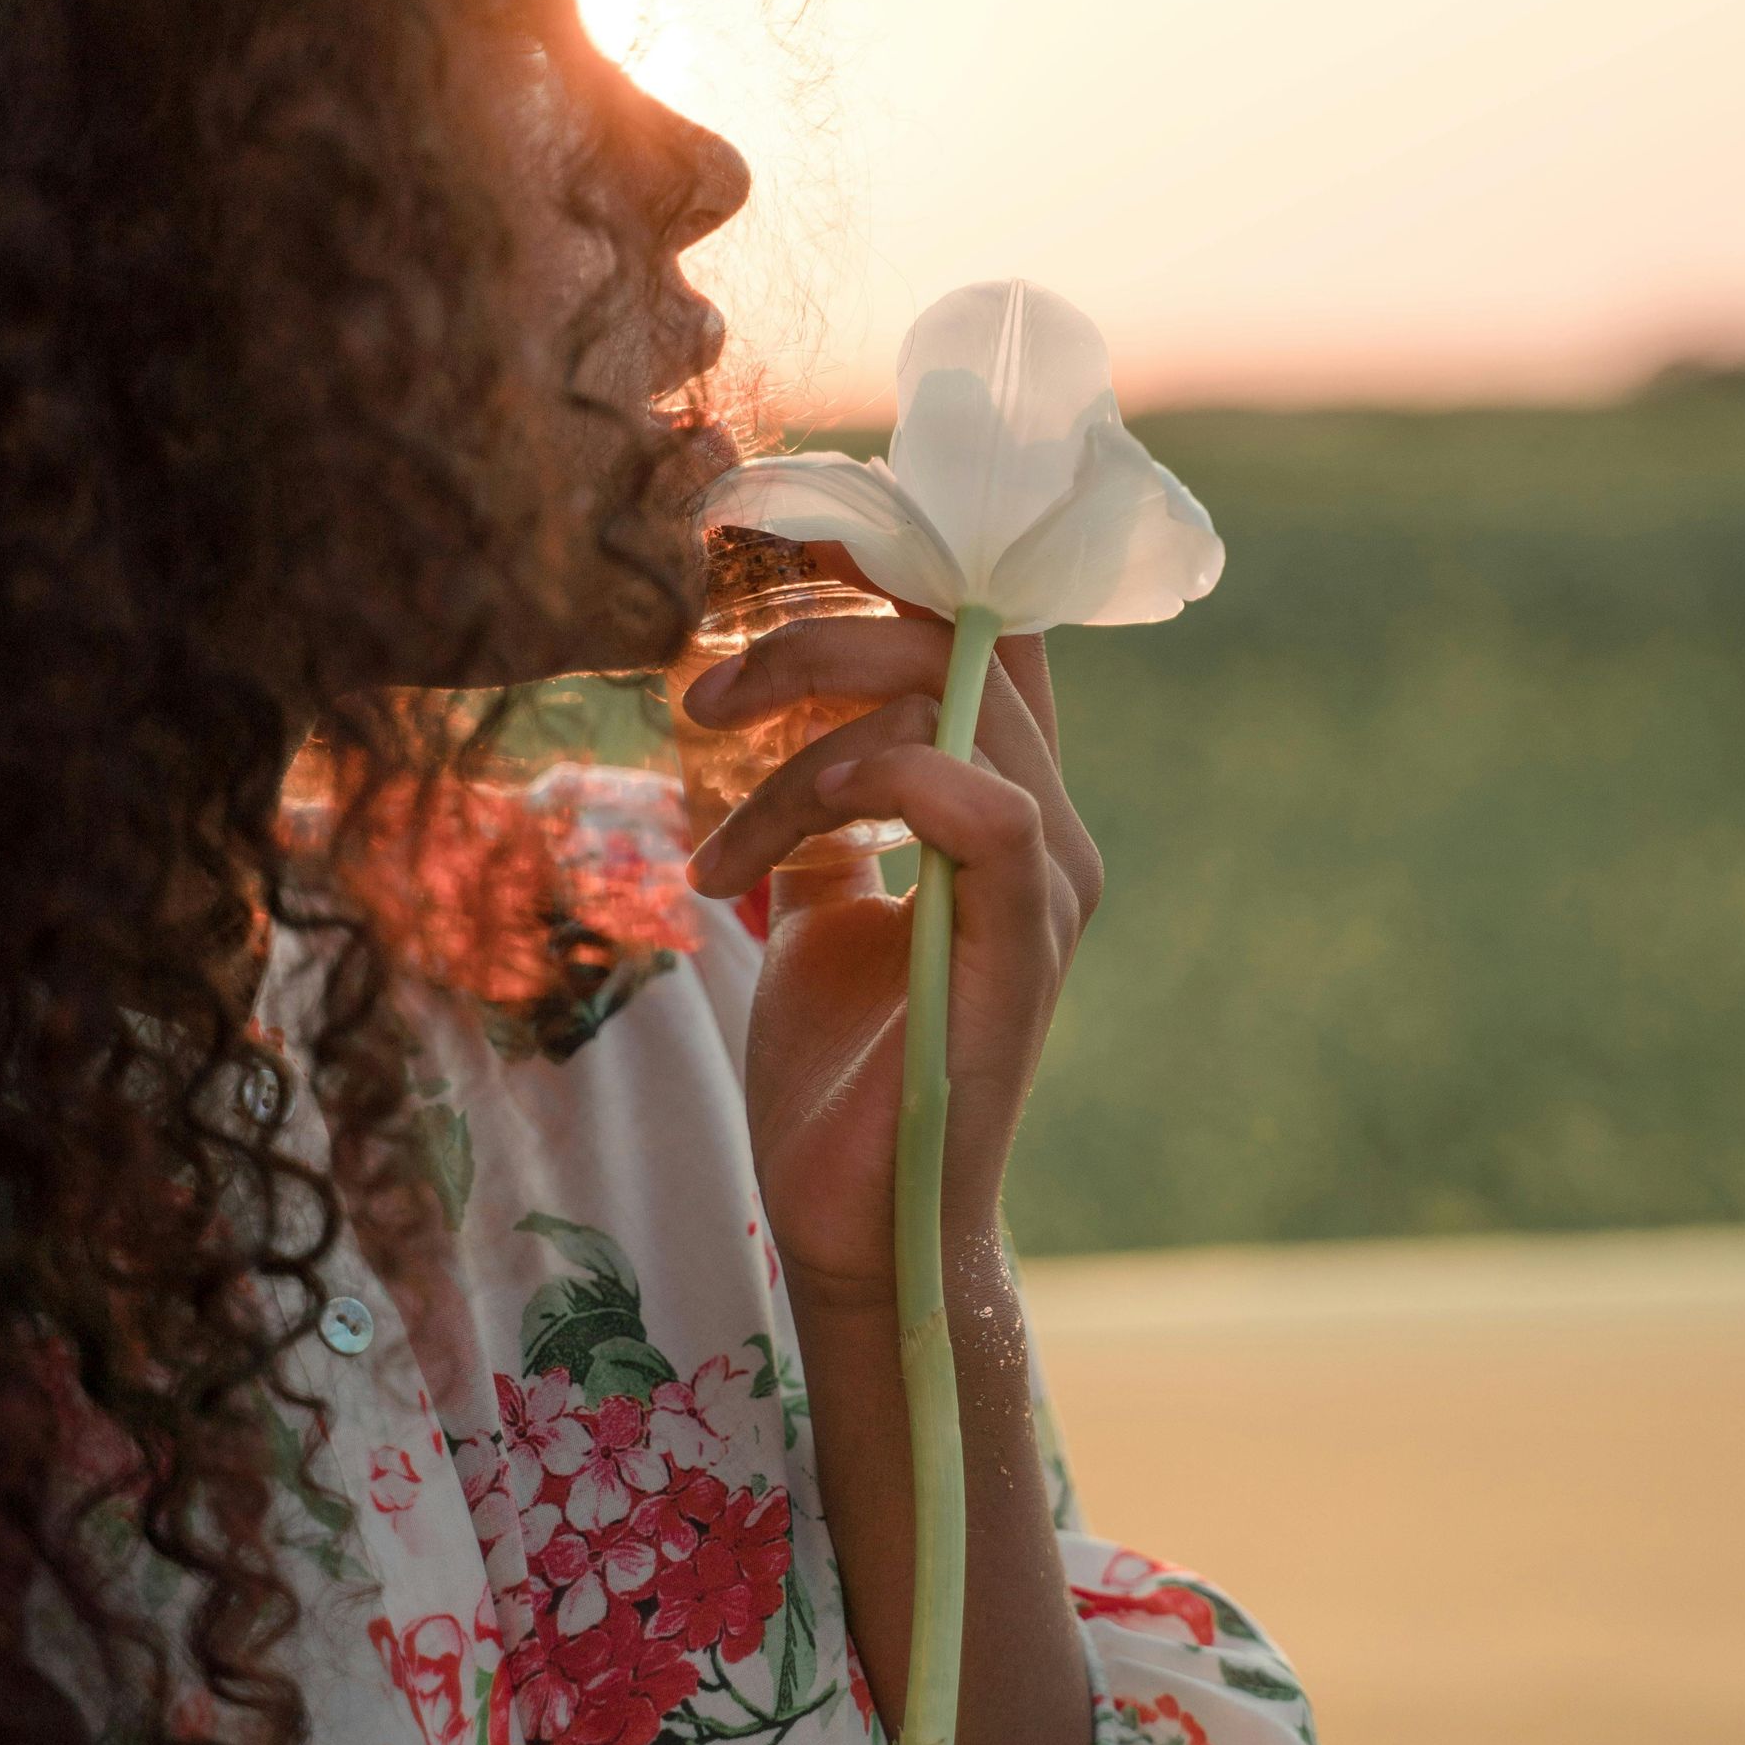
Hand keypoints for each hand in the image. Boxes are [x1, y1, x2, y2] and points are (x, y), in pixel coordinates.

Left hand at [681, 608, 1101, 1307]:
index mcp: (1004, 801)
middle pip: (954, 641)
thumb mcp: (822, 904)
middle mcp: (1047, 823)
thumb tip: (789, 739)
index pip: (978, 629)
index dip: (892, 555)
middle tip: (697, 702)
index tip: (774, 526)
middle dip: (808, 643)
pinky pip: (988, 807)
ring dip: (802, 740)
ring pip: (951, 706)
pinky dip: (898, 775)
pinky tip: (818, 807)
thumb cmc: (840, 1066)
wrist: (852, 1218)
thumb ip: (833, 814)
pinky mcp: (1024, 946)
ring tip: (715, 847)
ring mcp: (1048, 882)